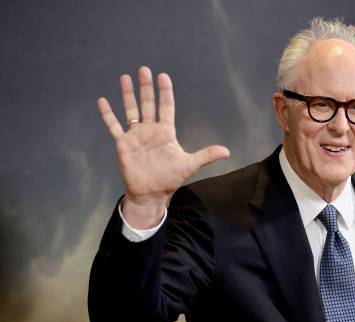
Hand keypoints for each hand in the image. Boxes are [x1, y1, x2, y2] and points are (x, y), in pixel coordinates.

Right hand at [97, 66, 229, 227]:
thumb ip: (206, 156)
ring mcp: (136, 136)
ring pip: (131, 110)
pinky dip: (108, 115)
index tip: (163, 76)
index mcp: (166, 132)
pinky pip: (114, 126)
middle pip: (148, 104)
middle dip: (146, 87)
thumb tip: (227, 151)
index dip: (165, 92)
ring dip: (128, 95)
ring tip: (125, 77)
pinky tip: (103, 101)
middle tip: (144, 70)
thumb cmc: (169, 179)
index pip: (166, 107)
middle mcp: (150, 130)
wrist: (151, 194)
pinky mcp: (123, 144)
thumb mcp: (189, 165)